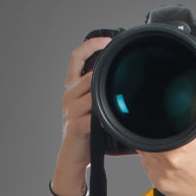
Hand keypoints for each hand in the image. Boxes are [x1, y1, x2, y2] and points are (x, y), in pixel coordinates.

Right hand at [60, 36, 112, 151]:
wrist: (73, 155)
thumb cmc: (86, 131)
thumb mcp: (90, 107)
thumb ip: (98, 91)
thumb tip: (118, 78)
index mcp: (72, 88)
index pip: (76, 57)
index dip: (91, 44)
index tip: (107, 40)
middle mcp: (69, 95)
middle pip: (89, 75)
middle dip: (107, 77)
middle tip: (127, 77)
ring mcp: (71, 110)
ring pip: (93, 92)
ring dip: (107, 98)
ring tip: (120, 105)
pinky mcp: (78, 125)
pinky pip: (94, 115)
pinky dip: (106, 116)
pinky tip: (112, 120)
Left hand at [136, 115, 195, 195]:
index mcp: (180, 147)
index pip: (151, 133)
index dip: (149, 127)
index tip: (153, 125)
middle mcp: (168, 162)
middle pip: (146, 144)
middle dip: (152, 139)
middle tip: (165, 140)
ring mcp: (161, 174)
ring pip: (145, 156)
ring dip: (151, 151)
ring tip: (167, 151)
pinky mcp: (158, 183)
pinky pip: (148, 168)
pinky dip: (153, 163)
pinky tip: (167, 163)